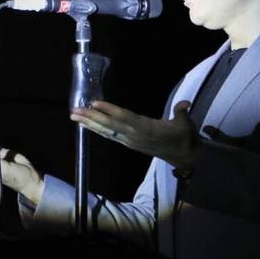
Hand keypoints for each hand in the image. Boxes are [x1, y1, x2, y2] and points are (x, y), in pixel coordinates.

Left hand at [70, 100, 198, 168]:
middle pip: (109, 125)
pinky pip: (110, 136)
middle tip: (74, 110)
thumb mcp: (186, 124)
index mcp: (147, 129)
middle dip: (91, 117)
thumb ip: (182, 112)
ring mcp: (130, 141)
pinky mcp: (129, 144)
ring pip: (107, 131)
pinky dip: (98, 129)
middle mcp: (134, 136)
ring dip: (90, 124)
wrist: (183, 155)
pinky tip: (88, 125)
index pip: (124, 118)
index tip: (94, 103)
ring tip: (75, 116)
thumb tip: (184, 104)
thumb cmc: (183, 136)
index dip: (109, 110)